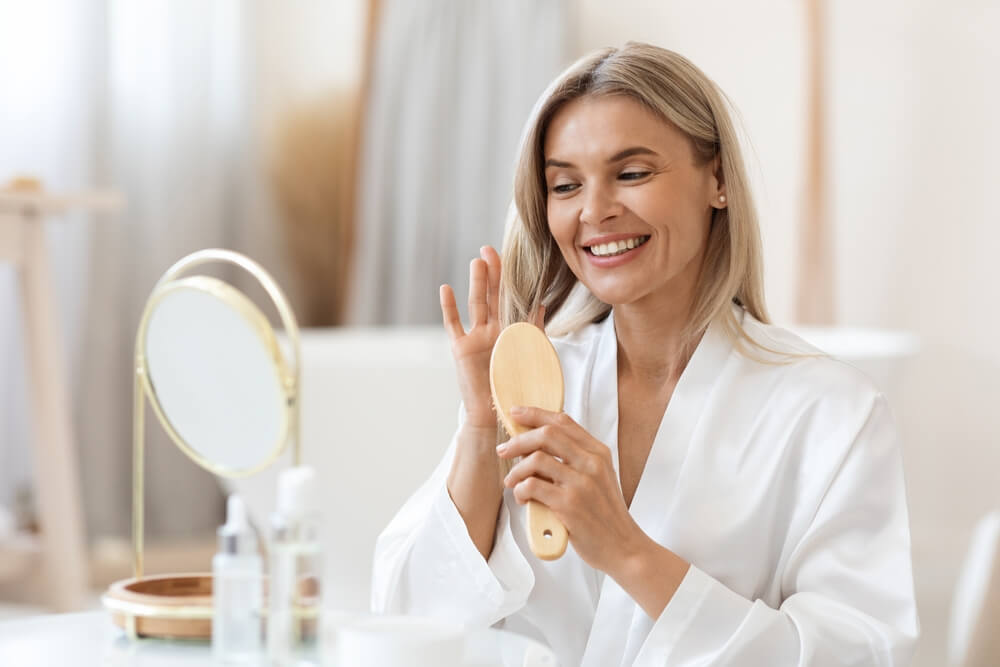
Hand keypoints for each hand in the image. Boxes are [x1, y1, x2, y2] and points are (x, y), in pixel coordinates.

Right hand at [440, 247, 542, 430]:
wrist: (496, 414)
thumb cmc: (515, 389)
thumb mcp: (529, 357)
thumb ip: (534, 331)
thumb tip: (541, 303)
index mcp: (511, 331)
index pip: (511, 299)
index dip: (511, 279)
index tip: (513, 256)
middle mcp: (493, 330)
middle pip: (492, 295)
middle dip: (493, 273)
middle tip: (490, 249)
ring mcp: (476, 337)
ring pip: (477, 304)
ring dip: (477, 283)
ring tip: (478, 261)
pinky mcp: (461, 348)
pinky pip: (453, 324)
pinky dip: (449, 307)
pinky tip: (447, 288)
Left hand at [495, 406, 643, 575]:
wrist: (623, 547)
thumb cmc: (606, 514)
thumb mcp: (599, 478)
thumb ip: (577, 459)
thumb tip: (538, 445)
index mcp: (598, 453)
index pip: (563, 421)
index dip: (536, 414)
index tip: (516, 413)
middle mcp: (592, 463)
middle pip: (547, 434)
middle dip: (518, 440)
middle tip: (503, 450)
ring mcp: (581, 483)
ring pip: (536, 459)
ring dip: (517, 470)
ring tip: (512, 483)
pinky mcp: (569, 505)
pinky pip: (532, 486)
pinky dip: (520, 490)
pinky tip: (522, 498)